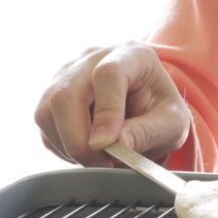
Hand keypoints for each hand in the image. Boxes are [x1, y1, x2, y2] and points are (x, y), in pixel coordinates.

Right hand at [34, 43, 191, 166]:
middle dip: (78, 139)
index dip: (106, 112)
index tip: (108, 145)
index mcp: (130, 54)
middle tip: (102, 162)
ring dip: (68, 145)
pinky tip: (88, 150)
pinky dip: (62, 147)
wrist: (148, 107)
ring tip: (99, 158)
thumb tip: (116, 144)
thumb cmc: (161, 110)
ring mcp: (67, 75)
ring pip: (47, 112)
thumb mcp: (172, 123)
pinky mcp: (52, 96)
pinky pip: (45, 127)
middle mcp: (92, 59)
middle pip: (66, 94)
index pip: (108, 74)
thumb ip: (148, 132)